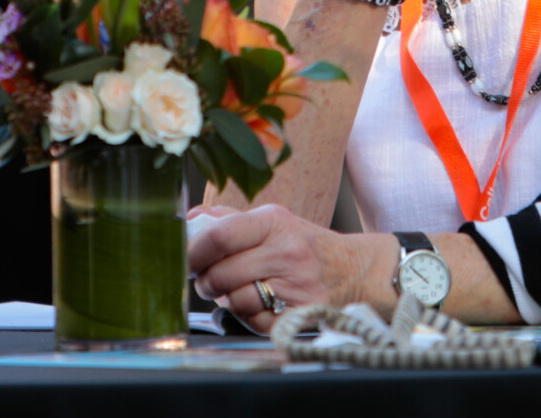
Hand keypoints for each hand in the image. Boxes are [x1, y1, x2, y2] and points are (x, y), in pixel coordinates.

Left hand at [189, 203, 386, 333]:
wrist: (354, 271)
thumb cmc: (305, 246)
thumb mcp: (275, 222)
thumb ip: (232, 220)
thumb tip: (191, 219)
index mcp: (275, 223)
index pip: (219, 237)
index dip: (193, 253)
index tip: (187, 260)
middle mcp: (286, 252)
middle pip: (220, 275)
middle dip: (206, 282)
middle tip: (209, 280)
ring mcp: (295, 285)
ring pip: (235, 301)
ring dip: (230, 300)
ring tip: (241, 291)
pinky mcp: (299, 313)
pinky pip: (254, 322)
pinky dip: (251, 317)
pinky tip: (262, 305)